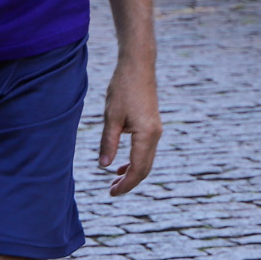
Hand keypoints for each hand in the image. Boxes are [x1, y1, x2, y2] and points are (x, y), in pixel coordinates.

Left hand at [98, 55, 160, 196]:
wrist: (138, 66)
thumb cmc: (123, 88)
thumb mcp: (111, 117)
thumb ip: (108, 143)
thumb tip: (104, 166)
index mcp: (146, 134)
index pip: (137, 169)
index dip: (125, 184)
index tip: (111, 193)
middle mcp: (155, 134)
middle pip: (145, 168)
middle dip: (130, 182)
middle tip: (111, 191)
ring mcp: (156, 129)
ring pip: (147, 160)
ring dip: (132, 172)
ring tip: (115, 181)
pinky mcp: (152, 124)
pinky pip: (147, 150)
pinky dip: (136, 160)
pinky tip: (122, 164)